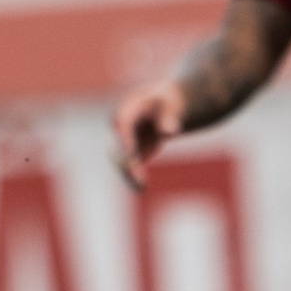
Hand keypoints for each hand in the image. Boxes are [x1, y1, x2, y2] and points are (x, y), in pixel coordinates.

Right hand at [111, 77, 187, 192]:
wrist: (167, 104)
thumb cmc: (170, 102)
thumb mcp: (173, 105)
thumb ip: (170, 117)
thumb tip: (170, 132)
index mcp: (130, 106)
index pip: (122, 121)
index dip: (124, 137)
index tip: (131, 153)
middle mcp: (122, 124)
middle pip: (118, 143)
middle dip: (126, 160)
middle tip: (138, 177)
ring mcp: (125, 138)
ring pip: (121, 158)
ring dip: (128, 173)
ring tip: (141, 187)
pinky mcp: (133, 150)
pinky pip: (129, 165)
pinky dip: (133, 176)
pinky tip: (141, 188)